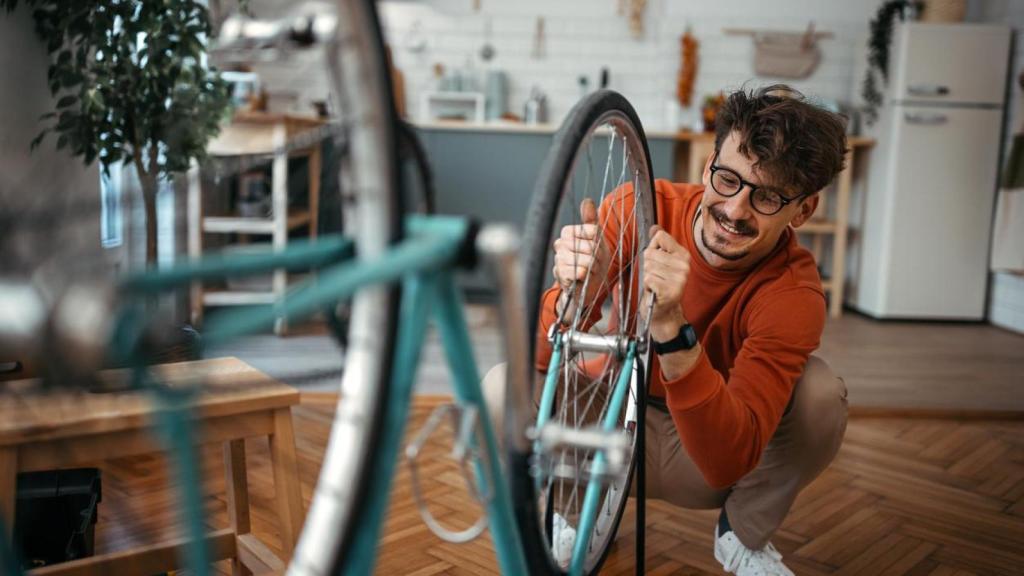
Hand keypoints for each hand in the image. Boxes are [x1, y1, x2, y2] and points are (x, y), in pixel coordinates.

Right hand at [552, 198, 610, 311]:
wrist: (588, 286)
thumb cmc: (593, 260)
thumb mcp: (597, 239)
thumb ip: (591, 220)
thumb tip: (587, 200)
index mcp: (567, 232)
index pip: (592, 231)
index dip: (600, 242)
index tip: (597, 248)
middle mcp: (560, 244)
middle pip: (590, 246)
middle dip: (598, 257)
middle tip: (594, 262)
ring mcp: (559, 259)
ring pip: (587, 260)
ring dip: (593, 268)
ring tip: (589, 270)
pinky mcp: (560, 274)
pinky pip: (581, 272)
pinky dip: (587, 276)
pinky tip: (582, 278)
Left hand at [643, 225, 689, 340]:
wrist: (663, 310)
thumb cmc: (659, 283)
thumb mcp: (659, 261)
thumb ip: (658, 244)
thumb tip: (654, 227)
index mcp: (683, 255)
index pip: (660, 237)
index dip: (652, 248)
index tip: (657, 261)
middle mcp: (685, 266)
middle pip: (651, 253)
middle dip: (647, 266)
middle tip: (656, 277)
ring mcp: (680, 279)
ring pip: (648, 267)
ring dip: (647, 277)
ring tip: (655, 284)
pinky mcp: (671, 291)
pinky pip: (648, 279)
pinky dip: (647, 286)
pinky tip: (655, 291)